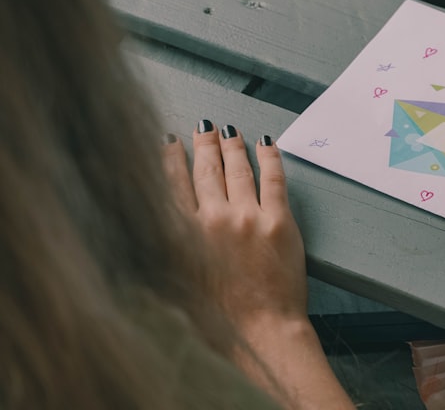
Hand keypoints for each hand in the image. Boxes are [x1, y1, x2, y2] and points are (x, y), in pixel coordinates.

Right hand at [162, 121, 307, 336]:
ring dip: (233, 145)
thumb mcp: (172, 284)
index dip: (170, 158)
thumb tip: (151, 224)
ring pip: (238, 169)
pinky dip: (269, 156)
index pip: (172, 184)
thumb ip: (162, 250)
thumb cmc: (216, 320)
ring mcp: (248, 217)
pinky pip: (274, 177)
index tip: (168, 141)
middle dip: (204, 143)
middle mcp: (213, 220)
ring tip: (231, 130)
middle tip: (204, 127)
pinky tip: (266, 143)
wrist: (259, 332)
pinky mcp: (278, 220)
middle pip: (206, 169)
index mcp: (183, 236)